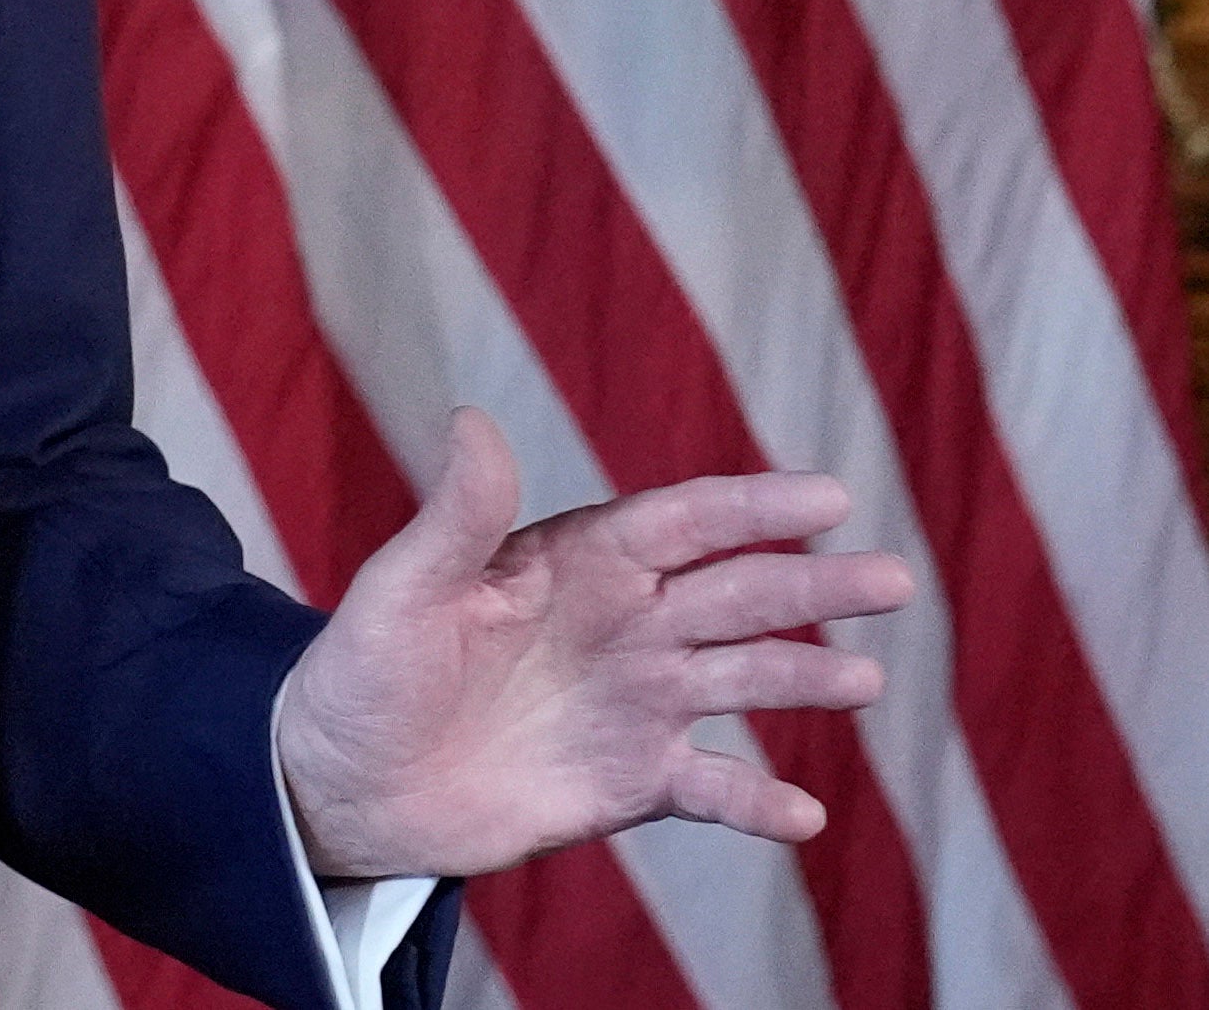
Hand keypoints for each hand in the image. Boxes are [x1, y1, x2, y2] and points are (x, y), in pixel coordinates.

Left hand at [276, 407, 914, 880]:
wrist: (342, 782)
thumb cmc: (363, 671)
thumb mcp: (406, 588)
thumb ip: (456, 514)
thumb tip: (471, 418)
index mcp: (575, 562)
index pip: (683, 522)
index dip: (754, 508)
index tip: (828, 498)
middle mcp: (621, 624)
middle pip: (737, 595)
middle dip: (813, 587)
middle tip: (892, 580)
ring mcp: (632, 702)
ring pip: (743, 678)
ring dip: (804, 677)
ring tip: (865, 679)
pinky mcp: (628, 779)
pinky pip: (712, 787)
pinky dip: (758, 801)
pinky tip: (804, 814)